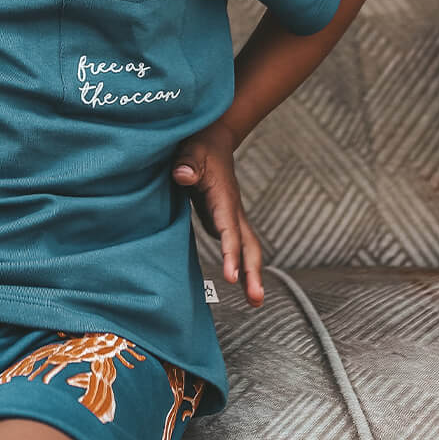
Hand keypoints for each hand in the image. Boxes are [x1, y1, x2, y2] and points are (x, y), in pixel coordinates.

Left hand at [170, 123, 264, 306]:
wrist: (213, 139)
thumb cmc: (199, 145)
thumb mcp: (190, 149)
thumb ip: (187, 163)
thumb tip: (182, 176)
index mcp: (224, 198)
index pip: (229, 230)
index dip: (231, 254)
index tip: (231, 278)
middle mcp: (232, 210)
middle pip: (249, 245)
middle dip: (253, 272)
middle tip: (256, 300)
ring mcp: (230, 216)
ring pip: (247, 247)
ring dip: (252, 273)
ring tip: (255, 301)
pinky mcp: (224, 219)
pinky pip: (237, 245)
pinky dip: (241, 264)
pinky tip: (239, 281)